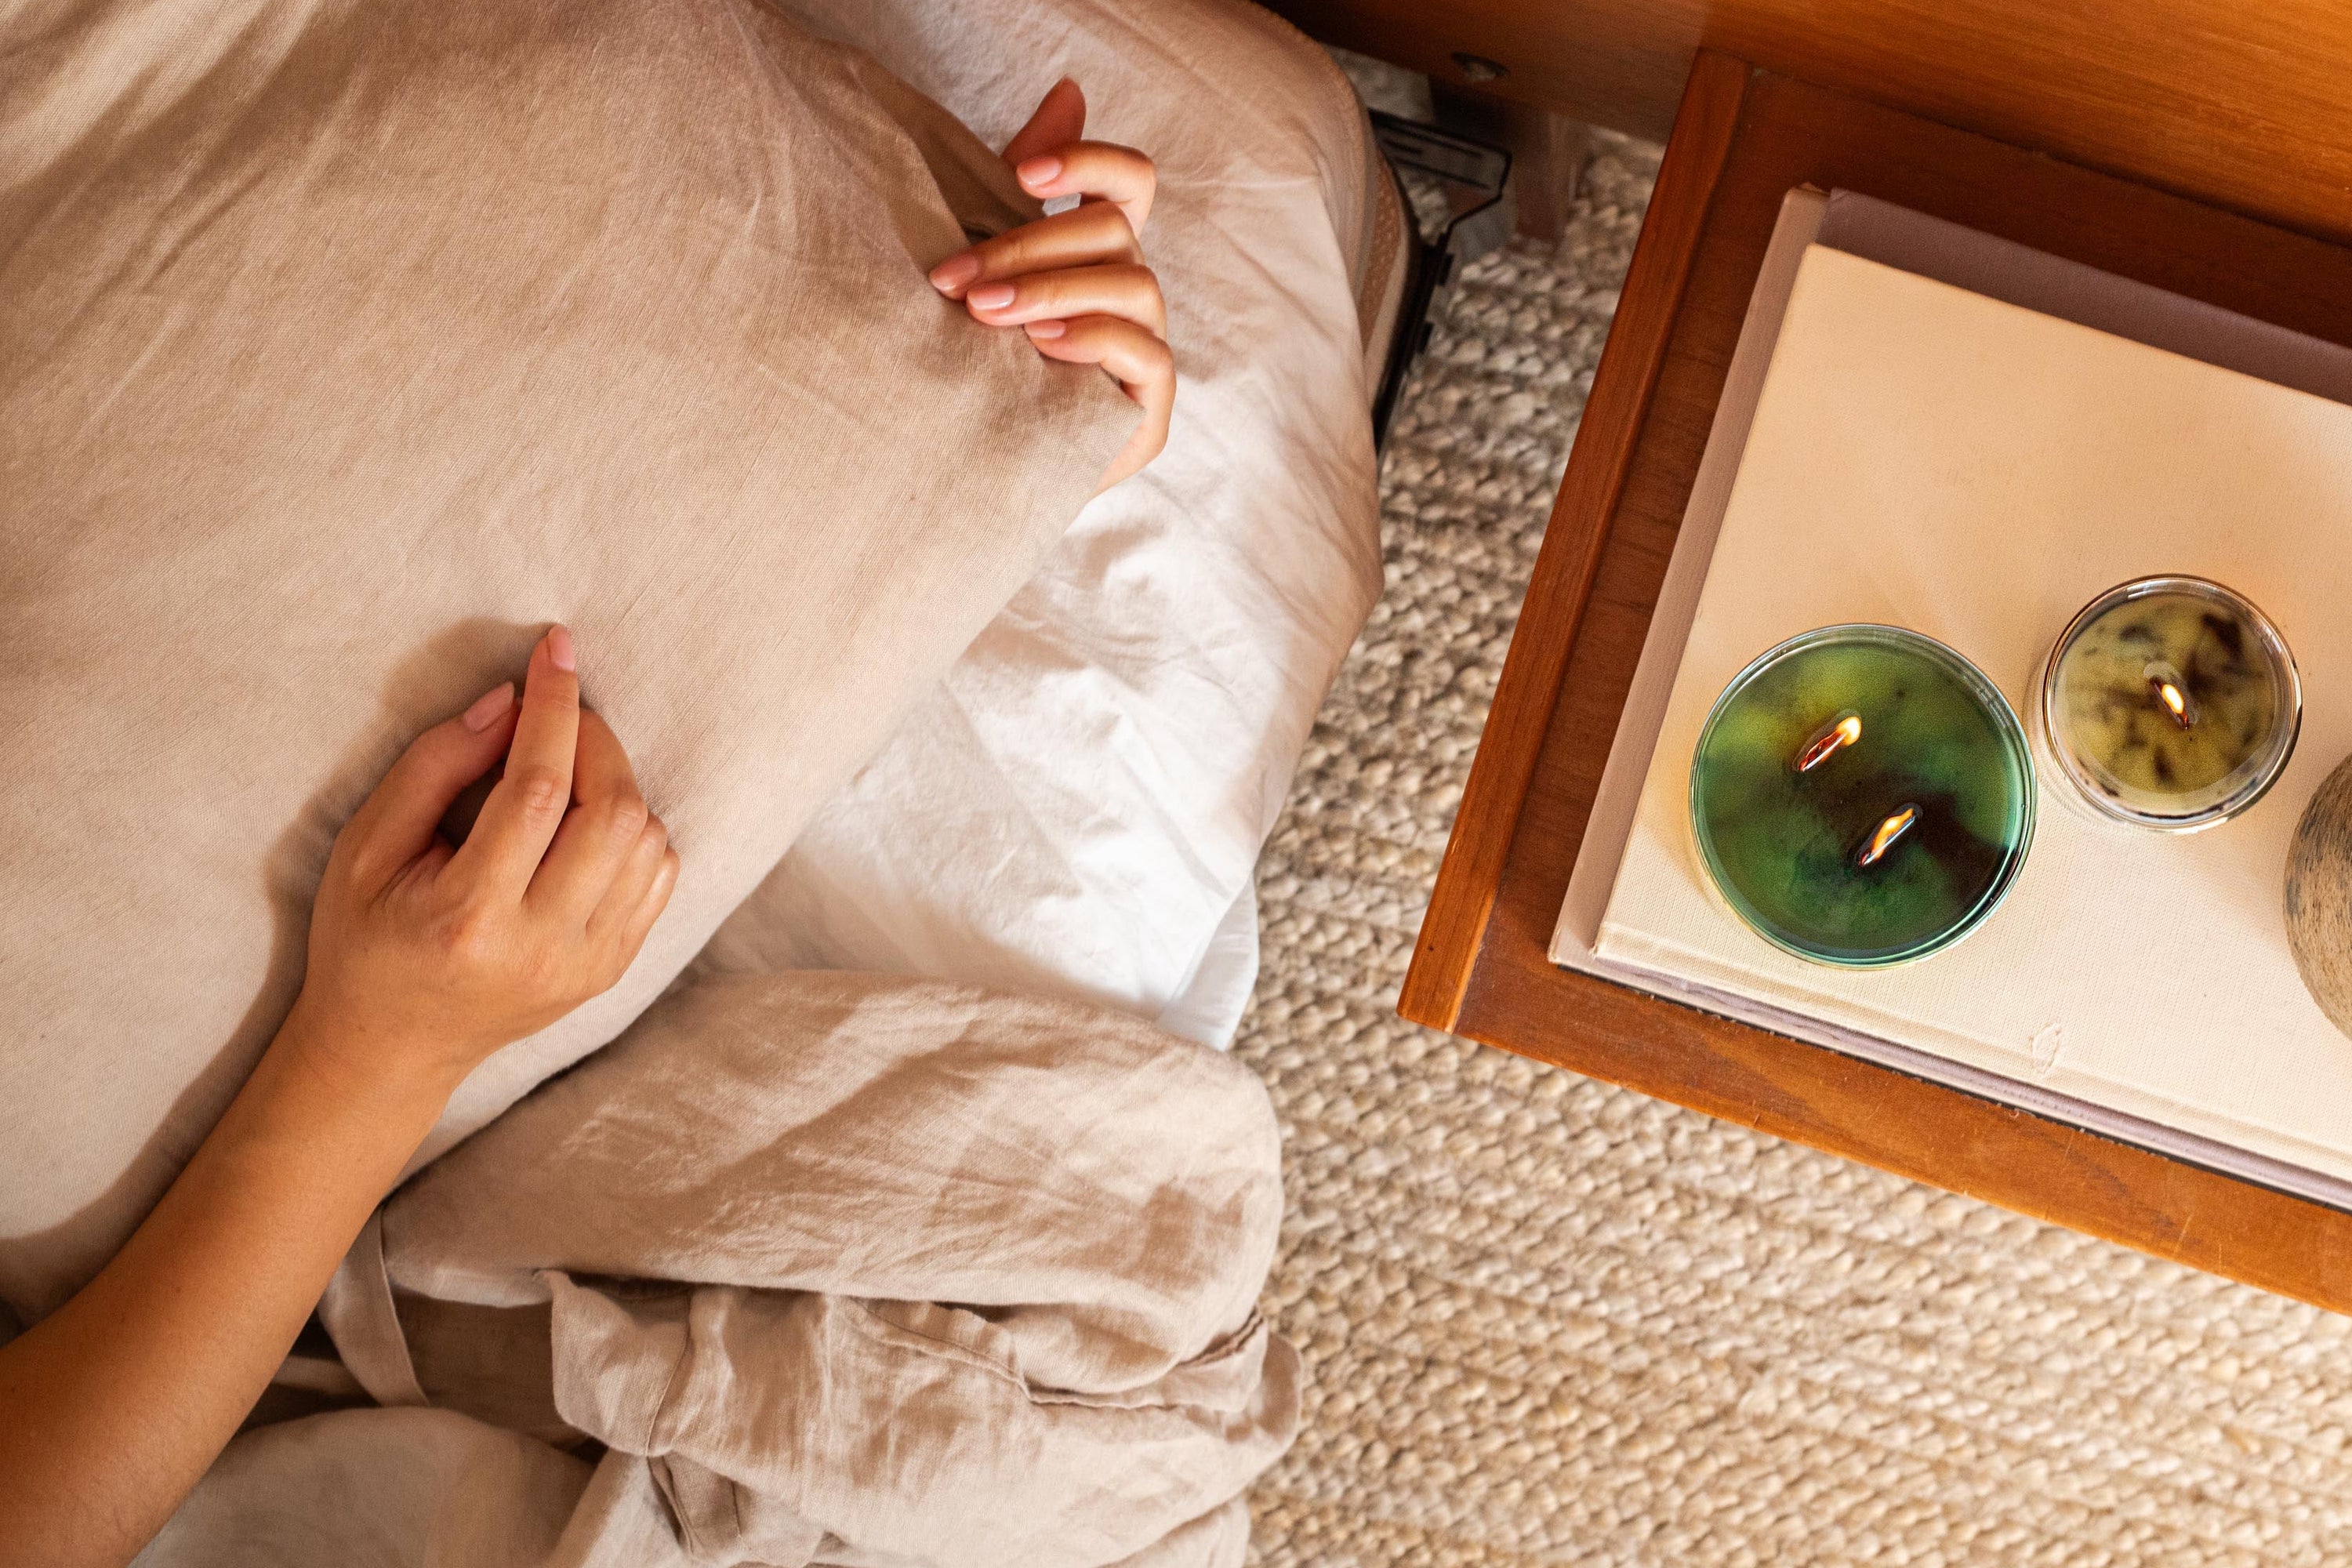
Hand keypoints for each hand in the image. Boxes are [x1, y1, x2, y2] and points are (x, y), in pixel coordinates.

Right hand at [285, 626, 677, 1094]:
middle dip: (595, 739)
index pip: (537, 790)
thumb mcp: (366, 847)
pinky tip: (586, 818)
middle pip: (611, 813)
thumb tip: (508, 701)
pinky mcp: (612, 970)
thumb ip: (434, 767)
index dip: (554, 708)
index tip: (555, 650)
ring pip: (647, 841)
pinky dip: (635, 828)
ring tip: (563, 768)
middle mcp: (542, 947)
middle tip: (559, 710)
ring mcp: (588, 965)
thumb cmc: (364, 939)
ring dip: (616, 782)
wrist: (391, 1046)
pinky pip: (658, 876)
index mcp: (470, 916)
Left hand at [928, 78, 1171, 492]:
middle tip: (952, 278)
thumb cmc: (970, 359)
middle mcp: (1132, 295)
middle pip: (1115, 232)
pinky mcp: (1148, 411)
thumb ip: (1017, 183)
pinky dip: (1092, 340)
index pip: (1132, 183)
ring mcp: (1147, 352)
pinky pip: (1146, 354)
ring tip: (983, 313)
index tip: (1021, 172)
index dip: (1089, 162)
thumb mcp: (985, 266)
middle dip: (1028, 246)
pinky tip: (1040, 346)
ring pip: (1131, 286)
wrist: (956, 472)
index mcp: (1100, 254)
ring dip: (1051, 290)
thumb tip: (1068, 88)